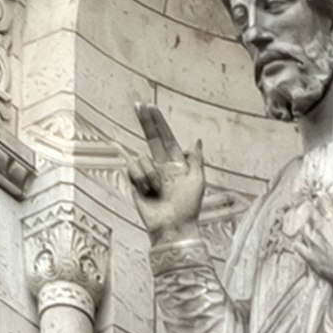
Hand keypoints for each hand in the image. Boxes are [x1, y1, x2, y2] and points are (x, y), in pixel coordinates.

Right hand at [123, 97, 199, 237]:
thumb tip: (196, 140)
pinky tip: (147, 191)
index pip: (166, 138)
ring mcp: (147, 174)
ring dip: (151, 174)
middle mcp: (161, 166)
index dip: (159, 123)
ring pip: (143, 158)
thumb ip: (196, 159)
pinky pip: (134, 169)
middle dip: (145, 121)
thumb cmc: (188, 207)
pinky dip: (141, 178)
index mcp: (176, 164)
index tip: (150, 107)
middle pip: (151, 138)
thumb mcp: (198, 181)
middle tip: (138, 104)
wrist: (172, 227)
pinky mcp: (135, 183)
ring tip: (158, 190)